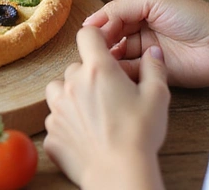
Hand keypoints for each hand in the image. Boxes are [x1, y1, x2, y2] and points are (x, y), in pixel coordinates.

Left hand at [44, 27, 167, 188]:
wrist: (118, 173)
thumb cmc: (139, 135)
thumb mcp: (157, 97)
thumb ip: (154, 68)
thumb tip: (154, 52)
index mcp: (98, 70)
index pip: (87, 34)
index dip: (96, 38)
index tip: (104, 48)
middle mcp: (71, 84)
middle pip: (74, 67)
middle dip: (89, 76)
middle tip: (108, 94)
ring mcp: (57, 109)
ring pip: (58, 91)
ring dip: (71, 96)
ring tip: (92, 112)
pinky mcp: (51, 133)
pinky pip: (55, 120)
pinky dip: (67, 124)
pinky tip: (85, 134)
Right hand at [85, 0, 208, 87]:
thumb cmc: (195, 16)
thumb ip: (118, 7)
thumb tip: (89, 26)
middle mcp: (133, 17)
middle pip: (100, 23)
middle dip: (91, 30)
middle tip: (88, 38)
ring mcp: (137, 42)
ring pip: (105, 46)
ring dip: (101, 50)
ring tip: (105, 54)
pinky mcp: (143, 66)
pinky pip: (118, 67)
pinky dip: (113, 67)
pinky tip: (116, 67)